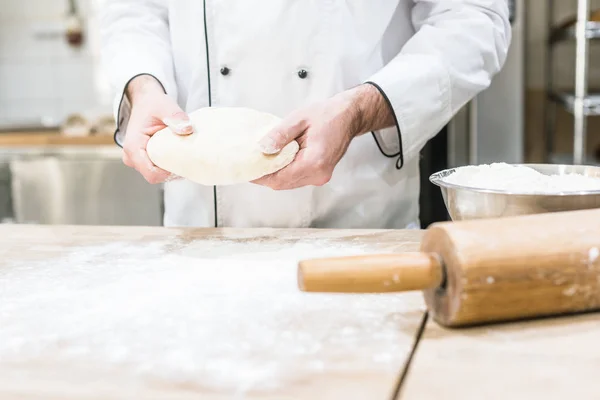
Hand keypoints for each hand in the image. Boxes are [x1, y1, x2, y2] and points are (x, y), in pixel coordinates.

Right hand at [121, 75, 193, 183]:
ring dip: (171, 167)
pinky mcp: (143, 160)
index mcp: (133, 146)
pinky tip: (179, 155)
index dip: (169, 174)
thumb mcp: (164, 106)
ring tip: (183, 155)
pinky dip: (169, 164)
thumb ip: (175, 116)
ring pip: (157, 174)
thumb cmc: (152, 104)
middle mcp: (132, 157)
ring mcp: (137, 160)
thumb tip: (187, 129)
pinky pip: (157, 169)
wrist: (145, 101)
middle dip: (172, 171)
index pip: (151, 174)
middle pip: (156, 176)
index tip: (184, 164)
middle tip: (188, 159)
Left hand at [253, 84, 393, 189]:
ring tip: (260, 161)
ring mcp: (320, 177)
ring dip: (274, 174)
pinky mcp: (319, 174)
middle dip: (265, 175)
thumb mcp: (299, 119)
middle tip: (249, 164)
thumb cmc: (328, 115)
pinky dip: (284, 172)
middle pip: (283, 183)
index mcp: (314, 162)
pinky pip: (296, 178)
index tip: (247, 169)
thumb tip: (263, 148)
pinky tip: (276, 161)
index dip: (261, 176)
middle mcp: (318, 174)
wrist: (349, 116)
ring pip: (288, 183)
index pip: (280, 178)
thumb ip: (280, 134)